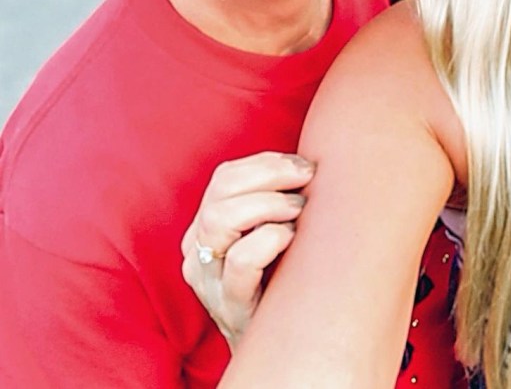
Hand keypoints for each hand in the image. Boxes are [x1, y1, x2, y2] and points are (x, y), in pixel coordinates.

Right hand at [181, 152, 314, 348]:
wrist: (275, 350)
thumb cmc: (278, 279)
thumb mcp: (268, 235)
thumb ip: (273, 201)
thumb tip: (309, 164)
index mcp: (205, 226)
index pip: (225, 176)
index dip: (265, 163)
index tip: (302, 164)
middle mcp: (197, 249)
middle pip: (221, 191)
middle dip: (270, 175)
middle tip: (306, 180)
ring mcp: (207, 279)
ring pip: (221, 219)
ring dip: (269, 204)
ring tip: (298, 211)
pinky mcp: (227, 305)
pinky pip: (240, 261)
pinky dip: (268, 240)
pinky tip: (290, 238)